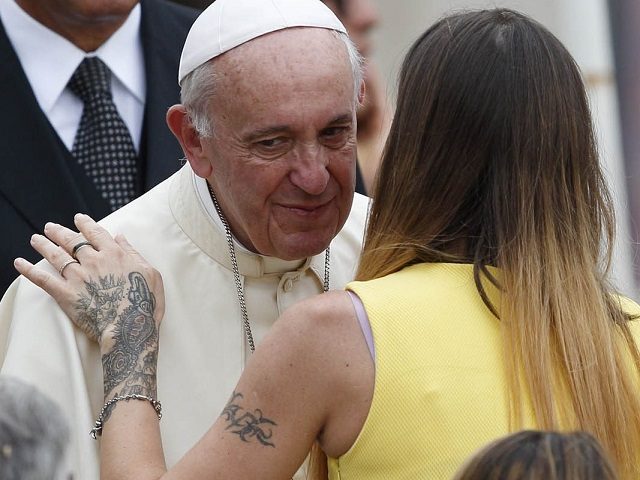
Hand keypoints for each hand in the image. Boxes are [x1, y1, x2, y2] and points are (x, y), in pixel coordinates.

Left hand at [14, 214, 164, 347]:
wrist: (130, 327)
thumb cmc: (145, 302)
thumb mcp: (150, 273)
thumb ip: (133, 253)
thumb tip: (120, 237)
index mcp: (114, 254)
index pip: (96, 232)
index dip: (86, 224)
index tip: (78, 218)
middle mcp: (93, 261)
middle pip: (72, 241)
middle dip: (59, 232)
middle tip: (50, 227)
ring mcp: (77, 277)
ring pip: (56, 256)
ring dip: (44, 245)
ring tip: (35, 239)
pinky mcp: (65, 294)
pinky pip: (43, 279)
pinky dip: (28, 270)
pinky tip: (19, 262)